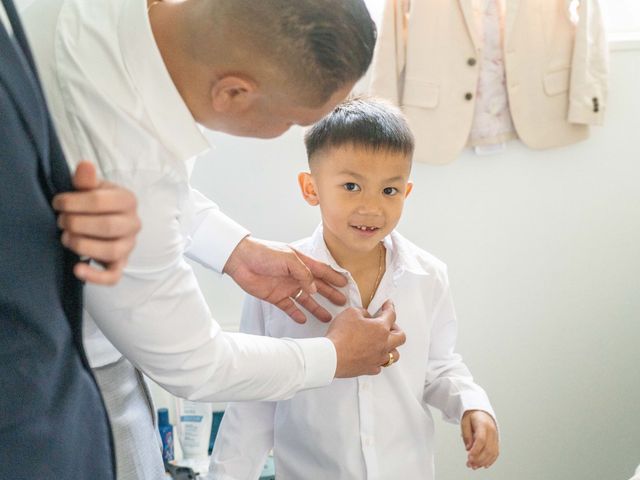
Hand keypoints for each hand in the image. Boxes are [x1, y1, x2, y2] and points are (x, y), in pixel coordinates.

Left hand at [52, 162, 139, 284]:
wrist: (101, 219)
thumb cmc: (93, 202)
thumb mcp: (89, 188)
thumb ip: (86, 180)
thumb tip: (85, 165)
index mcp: (128, 200)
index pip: (102, 201)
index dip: (74, 203)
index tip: (57, 203)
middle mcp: (134, 223)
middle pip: (108, 227)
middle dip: (77, 224)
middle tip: (60, 221)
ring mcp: (129, 245)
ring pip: (112, 251)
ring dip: (83, 245)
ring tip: (65, 238)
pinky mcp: (121, 264)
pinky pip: (113, 276)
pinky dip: (95, 276)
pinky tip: (77, 269)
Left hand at [223, 236, 347, 322]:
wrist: (240, 260)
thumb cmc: (264, 253)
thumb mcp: (288, 259)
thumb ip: (304, 273)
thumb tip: (315, 288)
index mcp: (300, 262)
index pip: (321, 271)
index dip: (333, 277)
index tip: (345, 283)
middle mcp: (295, 275)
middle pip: (317, 287)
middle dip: (330, 294)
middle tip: (342, 302)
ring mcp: (286, 287)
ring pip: (305, 300)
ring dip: (316, 307)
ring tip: (327, 317)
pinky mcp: (275, 297)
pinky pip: (289, 307)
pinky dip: (296, 314)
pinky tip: (304, 320)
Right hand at [326, 300, 404, 376]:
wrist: (332, 356)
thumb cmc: (340, 335)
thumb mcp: (351, 313)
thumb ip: (362, 312)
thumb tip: (366, 316)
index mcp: (381, 328)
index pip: (391, 315)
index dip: (390, 307)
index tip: (388, 305)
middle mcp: (383, 344)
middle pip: (400, 337)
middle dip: (396, 329)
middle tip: (390, 325)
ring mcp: (378, 358)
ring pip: (394, 355)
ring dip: (391, 347)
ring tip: (385, 344)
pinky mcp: (369, 369)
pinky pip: (379, 365)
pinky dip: (378, 360)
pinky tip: (374, 357)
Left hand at [461, 410, 498, 469]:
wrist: (481, 412)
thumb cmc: (472, 416)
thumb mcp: (465, 422)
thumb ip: (466, 435)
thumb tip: (468, 448)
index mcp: (483, 424)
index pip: (481, 440)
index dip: (475, 450)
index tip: (469, 457)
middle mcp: (492, 431)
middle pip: (488, 448)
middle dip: (478, 459)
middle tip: (469, 464)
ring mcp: (495, 436)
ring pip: (493, 452)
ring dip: (483, 462)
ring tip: (474, 466)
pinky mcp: (496, 441)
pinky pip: (496, 452)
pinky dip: (490, 460)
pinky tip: (484, 465)